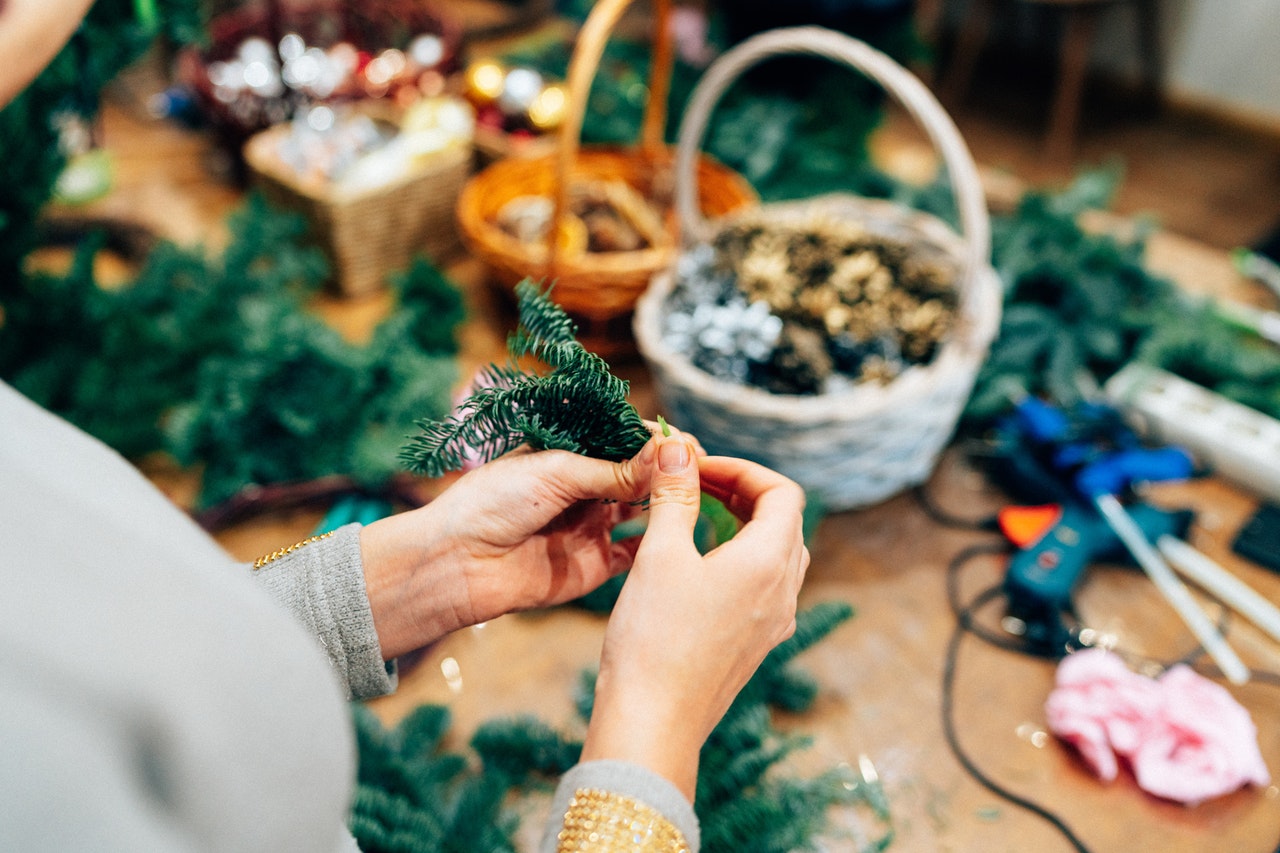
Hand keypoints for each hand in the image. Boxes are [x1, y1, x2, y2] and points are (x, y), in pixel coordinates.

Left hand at [359, 432, 681, 658]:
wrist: (458, 564)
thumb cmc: (492, 504)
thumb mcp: (556, 472)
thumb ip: (614, 469)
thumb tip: (668, 453)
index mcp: (569, 456)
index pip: (624, 441)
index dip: (656, 441)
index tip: (686, 443)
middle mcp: (584, 491)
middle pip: (639, 475)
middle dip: (668, 470)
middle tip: (699, 467)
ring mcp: (591, 527)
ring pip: (642, 511)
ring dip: (666, 502)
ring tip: (694, 494)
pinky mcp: (595, 565)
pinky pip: (635, 554)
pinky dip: (657, 544)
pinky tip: (679, 533)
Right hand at [580, 435, 809, 800]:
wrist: (652, 723)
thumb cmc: (654, 638)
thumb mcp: (661, 554)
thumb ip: (674, 496)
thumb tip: (678, 447)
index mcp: (768, 563)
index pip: (782, 492)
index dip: (742, 469)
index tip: (697, 467)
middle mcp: (783, 592)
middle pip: (784, 521)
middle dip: (742, 492)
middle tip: (694, 483)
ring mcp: (773, 623)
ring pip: (777, 555)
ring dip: (743, 524)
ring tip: (695, 515)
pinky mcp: (755, 645)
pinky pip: (763, 586)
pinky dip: (739, 558)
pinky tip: (696, 564)